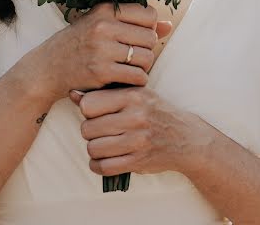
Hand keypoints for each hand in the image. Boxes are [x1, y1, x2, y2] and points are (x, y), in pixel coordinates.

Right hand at [40, 2, 171, 100]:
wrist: (48, 67)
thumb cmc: (79, 43)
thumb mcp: (102, 25)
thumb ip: (135, 23)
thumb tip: (169, 26)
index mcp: (105, 10)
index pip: (148, 14)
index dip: (149, 27)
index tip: (138, 36)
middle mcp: (104, 26)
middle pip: (151, 37)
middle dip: (148, 48)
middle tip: (135, 55)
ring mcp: (102, 49)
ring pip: (147, 57)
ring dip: (144, 66)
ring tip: (131, 67)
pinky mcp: (101, 72)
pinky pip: (138, 76)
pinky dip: (138, 80)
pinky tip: (126, 78)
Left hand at [69, 85, 204, 176]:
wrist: (186, 137)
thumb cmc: (155, 111)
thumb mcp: (135, 94)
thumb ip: (104, 93)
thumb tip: (72, 93)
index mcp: (132, 95)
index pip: (89, 104)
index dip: (87, 110)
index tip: (95, 112)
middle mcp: (135, 116)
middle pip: (87, 128)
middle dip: (89, 131)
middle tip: (98, 130)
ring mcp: (137, 140)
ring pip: (93, 148)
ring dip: (94, 148)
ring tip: (102, 143)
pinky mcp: (138, 161)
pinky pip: (104, 167)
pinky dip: (98, 165)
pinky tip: (103, 158)